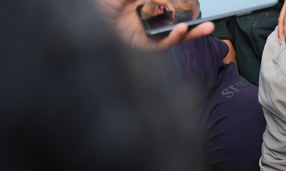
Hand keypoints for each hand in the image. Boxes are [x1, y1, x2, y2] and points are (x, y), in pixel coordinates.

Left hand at [95, 0, 214, 49]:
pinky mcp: (139, 50)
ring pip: (172, 37)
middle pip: (174, 24)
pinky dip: (172, 38)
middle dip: (193, 24)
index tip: (190, 3)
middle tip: (209, 22)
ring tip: (207, 28)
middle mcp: (145, 23)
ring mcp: (143, 37)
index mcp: (142, 7)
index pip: (167, 7)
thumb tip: (166, 0)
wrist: (77, 23)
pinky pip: (160, 46)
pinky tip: (180, 29)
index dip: (179, 6)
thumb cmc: (97, 7)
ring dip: (190, 34)